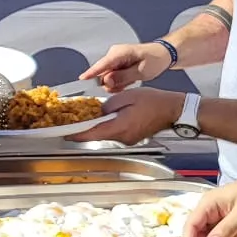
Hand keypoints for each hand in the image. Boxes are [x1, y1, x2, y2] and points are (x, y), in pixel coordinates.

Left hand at [67, 87, 184, 144]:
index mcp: (119, 127)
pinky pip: (115, 132)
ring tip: (91, 114)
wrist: (173, 110)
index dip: (76, 134)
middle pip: (97, 134)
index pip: (92, 134)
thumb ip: (108, 105)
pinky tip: (109, 116)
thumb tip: (99, 111)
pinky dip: (108, 125)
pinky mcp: (132, 138)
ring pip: (106, 133)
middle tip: (74, 119)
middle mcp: (122, 137)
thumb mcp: (127, 96)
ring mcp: (128, 139)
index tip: (63, 134)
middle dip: (85, 127)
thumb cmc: (154, 102)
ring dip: (98, 125)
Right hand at [81, 42, 171, 92]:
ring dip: (117, 83)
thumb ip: (122, 77)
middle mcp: (113, 55)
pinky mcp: (115, 64)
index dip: (91, 73)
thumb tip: (106, 80)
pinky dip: (119, 81)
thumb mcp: (141, 71)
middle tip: (127, 83)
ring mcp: (114, 60)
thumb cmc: (155, 59)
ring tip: (131, 80)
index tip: (82, 80)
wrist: (163, 55)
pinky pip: (111, 77)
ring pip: (107, 77)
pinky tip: (129, 79)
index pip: (102, 64)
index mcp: (119, 53)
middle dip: (112, 83)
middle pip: (103, 74)